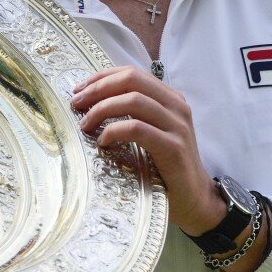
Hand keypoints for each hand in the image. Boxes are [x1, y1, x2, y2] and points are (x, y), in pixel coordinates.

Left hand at [71, 66, 226, 235]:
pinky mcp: (173, 147)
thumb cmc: (166, 167)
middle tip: (77, 103)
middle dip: (98, 88)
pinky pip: (137, 129)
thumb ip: (134, 115)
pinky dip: (114, 131)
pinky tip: (103, 142)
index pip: (132, 73)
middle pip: (132, 81)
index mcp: (170, 98)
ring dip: (101, 109)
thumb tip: (93, 102)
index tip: (79, 89)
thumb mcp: (153, 132)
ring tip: (85, 125)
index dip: (102, 77)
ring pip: (133, 101)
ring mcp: (177, 126)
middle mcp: (177, 106)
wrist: (195, 198)